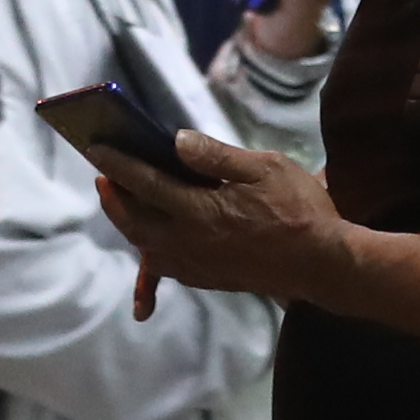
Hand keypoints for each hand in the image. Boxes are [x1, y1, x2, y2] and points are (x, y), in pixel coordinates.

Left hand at [99, 138, 346, 319]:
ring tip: (123, 203)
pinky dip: (150, 265)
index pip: (146, 184)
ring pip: (146, 248)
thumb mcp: (265, 169)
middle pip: (134, 221)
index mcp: (201, 212)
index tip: (96, 147)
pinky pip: (167, 271)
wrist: (322, 264)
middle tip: (105, 174)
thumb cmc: (300, 211)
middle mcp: (190, 243)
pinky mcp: (207, 279)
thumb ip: (217, 156)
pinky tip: (147, 270)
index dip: (118, 164)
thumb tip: (177, 141)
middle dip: (113, 197)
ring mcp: (197, 265)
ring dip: (128, 225)